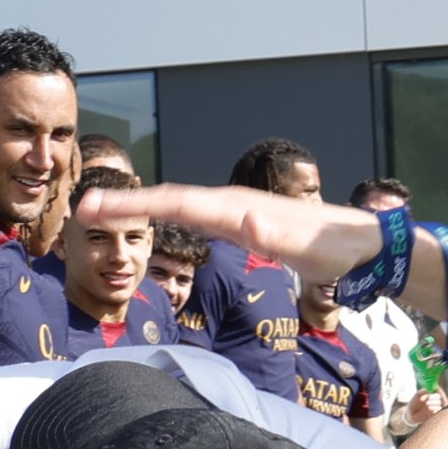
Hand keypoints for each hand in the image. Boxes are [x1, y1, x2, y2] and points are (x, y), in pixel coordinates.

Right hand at [77, 181, 384, 279]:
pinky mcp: (240, 222)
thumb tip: (243, 220)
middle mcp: (232, 204)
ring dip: (141, 206)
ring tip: (104, 211)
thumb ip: (276, 237)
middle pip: (169, 199)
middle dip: (126, 202)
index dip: (136, 205)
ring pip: (178, 204)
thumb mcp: (309, 249)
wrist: (363, 244)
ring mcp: (235, 211)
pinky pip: (193, 215)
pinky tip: (152, 219)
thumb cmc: (336, 249)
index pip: (177, 203)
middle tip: (84, 207)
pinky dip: (165, 214)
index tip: (98, 207)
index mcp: (238, 210)